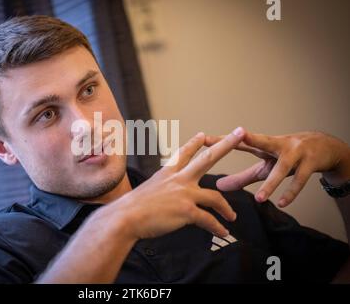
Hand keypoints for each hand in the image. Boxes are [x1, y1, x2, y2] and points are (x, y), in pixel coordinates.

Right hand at [101, 127, 245, 239]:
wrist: (125, 218)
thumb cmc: (132, 208)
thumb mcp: (147, 191)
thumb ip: (160, 191)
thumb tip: (166, 199)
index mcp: (167, 173)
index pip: (183, 153)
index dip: (194, 143)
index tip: (203, 135)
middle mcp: (178, 179)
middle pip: (207, 158)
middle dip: (226, 144)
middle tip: (240, 133)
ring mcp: (184, 194)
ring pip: (215, 196)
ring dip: (226, 208)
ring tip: (233, 217)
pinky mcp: (186, 211)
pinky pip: (208, 220)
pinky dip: (217, 227)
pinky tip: (222, 232)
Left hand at [205, 131, 349, 206]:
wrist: (324, 148)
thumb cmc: (288, 156)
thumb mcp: (264, 166)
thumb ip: (241, 177)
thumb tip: (218, 187)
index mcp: (263, 145)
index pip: (239, 142)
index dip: (221, 140)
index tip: (203, 138)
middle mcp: (278, 145)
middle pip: (261, 142)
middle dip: (249, 139)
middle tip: (235, 138)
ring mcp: (295, 153)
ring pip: (282, 169)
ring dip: (271, 184)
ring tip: (259, 199)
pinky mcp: (310, 163)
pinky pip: (300, 180)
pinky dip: (291, 192)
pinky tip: (282, 203)